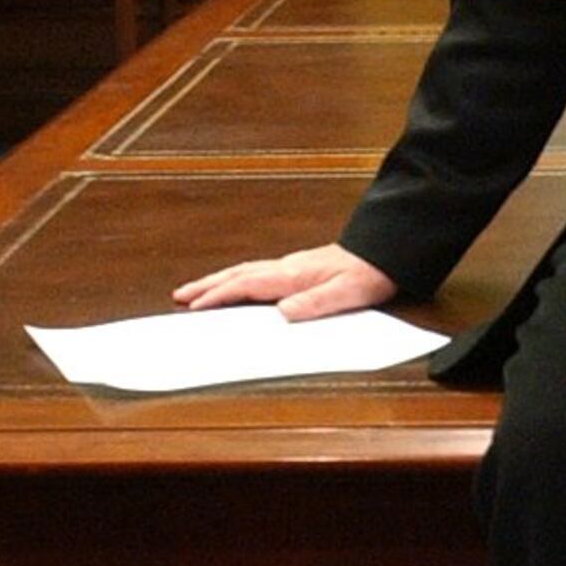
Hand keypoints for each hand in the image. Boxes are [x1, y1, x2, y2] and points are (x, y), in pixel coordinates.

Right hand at [172, 243, 398, 321]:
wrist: (386, 251)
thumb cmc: (370, 272)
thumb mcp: (347, 293)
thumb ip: (315, 303)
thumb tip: (282, 314)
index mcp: (293, 275)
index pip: (247, 285)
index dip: (218, 296)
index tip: (193, 307)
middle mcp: (287, 267)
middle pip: (238, 275)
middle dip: (207, 287)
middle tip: (179, 296)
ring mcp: (291, 266)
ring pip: (245, 272)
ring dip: (218, 282)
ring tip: (196, 292)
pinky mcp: (298, 268)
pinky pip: (257, 273)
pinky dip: (238, 280)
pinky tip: (237, 286)